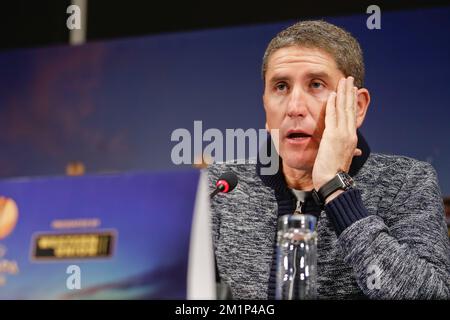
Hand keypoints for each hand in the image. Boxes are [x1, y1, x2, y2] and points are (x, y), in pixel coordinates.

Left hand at [312, 77, 359, 198]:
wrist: (333, 181)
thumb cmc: (334, 174)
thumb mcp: (342, 159)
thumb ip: (347, 151)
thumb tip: (354, 151)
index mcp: (351, 139)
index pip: (351, 116)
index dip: (352, 102)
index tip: (352, 91)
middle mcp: (349, 134)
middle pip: (350, 108)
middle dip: (349, 92)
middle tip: (349, 79)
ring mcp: (342, 134)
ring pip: (343, 109)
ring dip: (343, 93)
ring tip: (343, 81)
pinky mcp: (333, 136)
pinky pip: (333, 116)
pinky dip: (333, 104)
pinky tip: (333, 94)